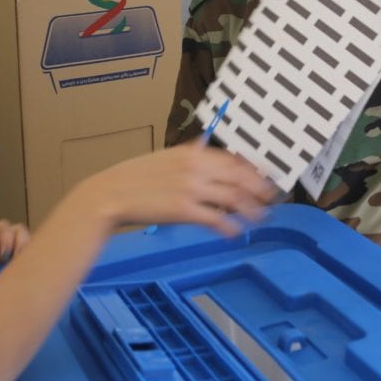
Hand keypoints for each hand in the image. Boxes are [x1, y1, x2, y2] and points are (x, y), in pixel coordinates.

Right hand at [57, 144, 277, 237]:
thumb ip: (186, 155)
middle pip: (239, 177)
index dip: (252, 170)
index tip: (264, 178)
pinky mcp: (184, 210)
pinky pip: (216, 219)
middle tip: (271, 199)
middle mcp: (195, 167)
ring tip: (261, 218)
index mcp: (190, 152)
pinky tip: (235, 234)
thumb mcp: (163, 158)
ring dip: (251, 210)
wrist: (110, 195)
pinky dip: (230, 227)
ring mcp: (190, 189)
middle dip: (259, 189)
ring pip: (233, 198)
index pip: (232, 159)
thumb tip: (203, 146)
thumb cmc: (133, 179)